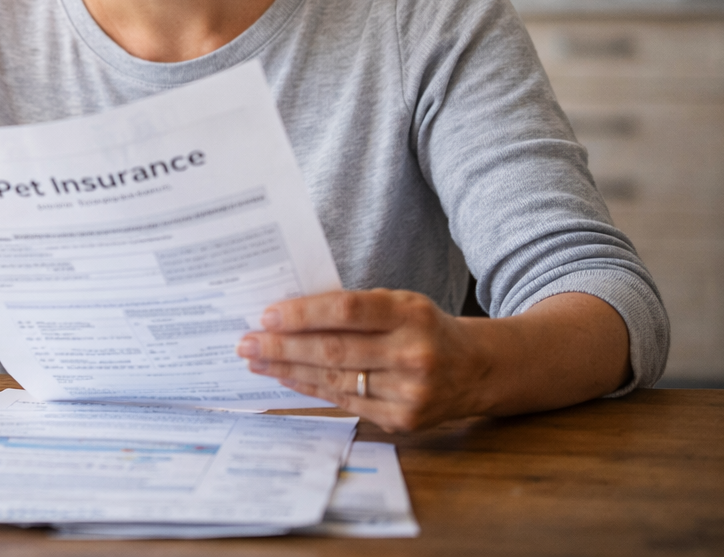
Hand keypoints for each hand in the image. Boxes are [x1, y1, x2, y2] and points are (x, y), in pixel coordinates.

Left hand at [237, 289, 489, 431]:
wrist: (478, 368)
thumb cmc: (425, 327)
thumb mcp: (400, 303)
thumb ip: (353, 308)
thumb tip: (288, 313)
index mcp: (410, 314)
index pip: (346, 310)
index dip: (303, 314)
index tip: (266, 315)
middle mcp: (412, 354)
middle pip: (334, 350)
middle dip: (282, 347)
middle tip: (246, 341)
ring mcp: (409, 392)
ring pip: (334, 380)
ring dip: (287, 370)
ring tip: (256, 360)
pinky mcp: (402, 419)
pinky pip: (344, 402)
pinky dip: (309, 388)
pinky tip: (285, 378)